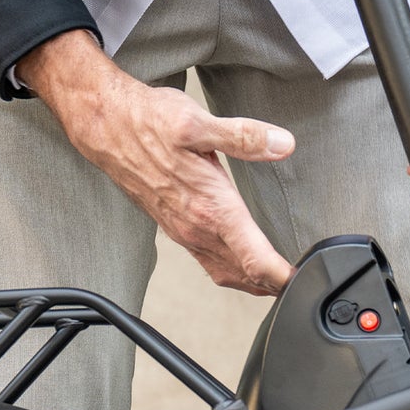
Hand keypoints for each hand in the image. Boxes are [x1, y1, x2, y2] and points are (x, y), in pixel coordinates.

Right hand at [17, 29, 293, 293]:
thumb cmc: (147, 122)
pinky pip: (207, 261)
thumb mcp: (198, 122)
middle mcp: (196, 227)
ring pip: (225, 271)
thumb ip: (244, 137)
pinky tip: (240, 263)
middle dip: (274, 284)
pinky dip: (231, 271)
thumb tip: (281, 144)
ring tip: (277, 284)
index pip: (255, 259)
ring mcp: (183, 230)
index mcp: (210, 208)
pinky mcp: (174, 226)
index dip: (283, 276)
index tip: (305, 280)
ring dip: (252, 282)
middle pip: (243, 273)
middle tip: (302, 287)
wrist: (104, 126)